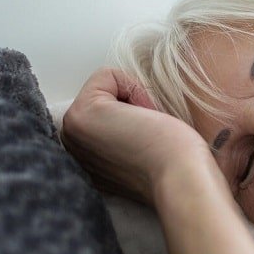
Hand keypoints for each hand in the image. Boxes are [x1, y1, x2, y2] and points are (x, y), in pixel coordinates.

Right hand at [61, 68, 215, 203]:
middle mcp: (72, 148)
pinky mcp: (80, 116)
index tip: (149, 142)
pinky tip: (145, 118)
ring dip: (134, 99)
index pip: (107, 111)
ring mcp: (71, 133)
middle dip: (132, 104)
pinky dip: (133, 87)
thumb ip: (122, 134)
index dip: (136, 116)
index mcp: (85, 160)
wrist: (182, 178)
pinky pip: (106, 75)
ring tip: (147, 129)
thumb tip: (128, 108)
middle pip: (103, 95)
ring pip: (105, 86)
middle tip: (149, 134)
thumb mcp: (139, 148)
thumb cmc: (176, 163)